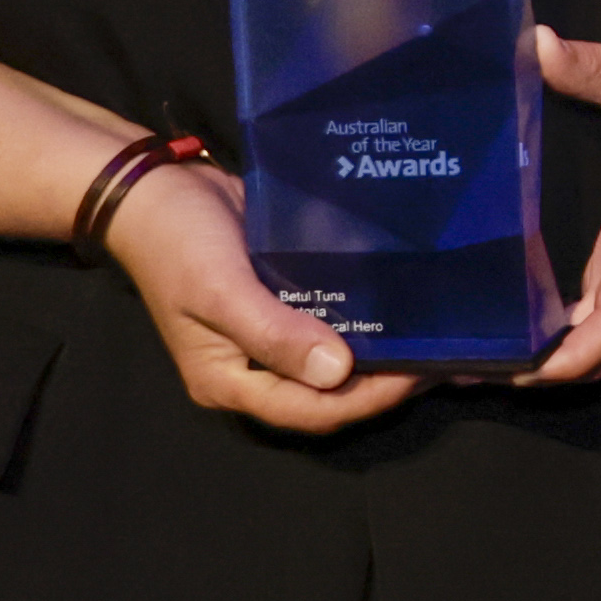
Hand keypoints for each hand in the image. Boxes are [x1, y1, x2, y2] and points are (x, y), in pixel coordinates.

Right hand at [96, 157, 414, 432]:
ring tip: (438, 337)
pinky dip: (369, 319)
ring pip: (337, 360)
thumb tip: (336, 372)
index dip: (364, 401)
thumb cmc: (178, 244)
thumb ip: (273, 334)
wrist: (158, 190)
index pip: (309, 411)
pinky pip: (335, 320)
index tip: (414, 374)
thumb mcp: (219, 291)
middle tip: (442, 358)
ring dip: (384, 353)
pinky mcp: (288, 301)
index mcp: (230, 383)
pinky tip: (409, 305)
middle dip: (385, 384)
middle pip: (330, 395)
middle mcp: (255, 369)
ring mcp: (273, 336)